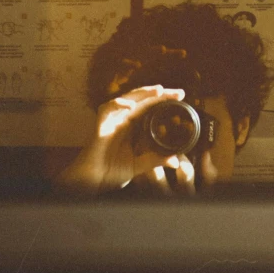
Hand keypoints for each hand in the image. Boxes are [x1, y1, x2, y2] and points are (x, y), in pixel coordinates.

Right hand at [59, 84, 185, 192]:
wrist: (91, 181)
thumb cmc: (111, 171)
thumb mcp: (139, 166)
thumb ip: (155, 161)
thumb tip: (176, 160)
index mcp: (134, 126)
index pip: (151, 107)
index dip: (164, 101)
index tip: (181, 98)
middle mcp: (123, 119)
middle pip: (143, 100)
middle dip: (159, 93)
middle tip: (178, 93)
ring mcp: (112, 120)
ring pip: (128, 99)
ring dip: (143, 93)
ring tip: (159, 90)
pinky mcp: (100, 124)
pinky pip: (108, 108)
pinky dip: (118, 104)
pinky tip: (130, 107)